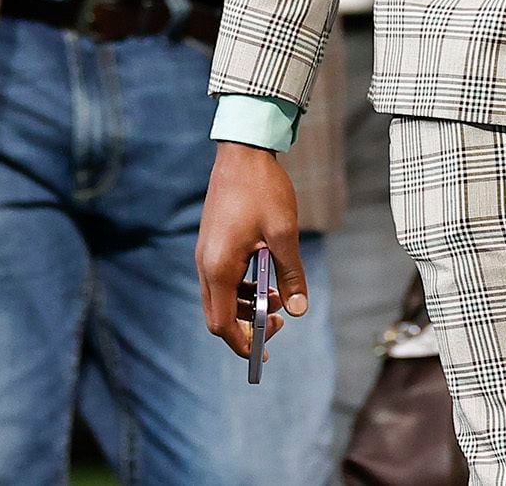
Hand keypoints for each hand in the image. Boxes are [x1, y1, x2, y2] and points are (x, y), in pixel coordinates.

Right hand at [196, 142, 310, 357]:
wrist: (243, 152)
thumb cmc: (263, 190)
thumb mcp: (284, 233)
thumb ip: (291, 273)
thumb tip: (300, 309)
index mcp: (219, 267)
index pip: (223, 323)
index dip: (242, 342)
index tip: (263, 352)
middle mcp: (205, 264)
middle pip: (218, 314)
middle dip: (247, 325)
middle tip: (280, 322)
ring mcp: (206, 253)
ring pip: (221, 297)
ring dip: (248, 304)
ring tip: (281, 295)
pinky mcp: (212, 243)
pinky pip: (223, 278)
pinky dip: (243, 286)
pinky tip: (267, 275)